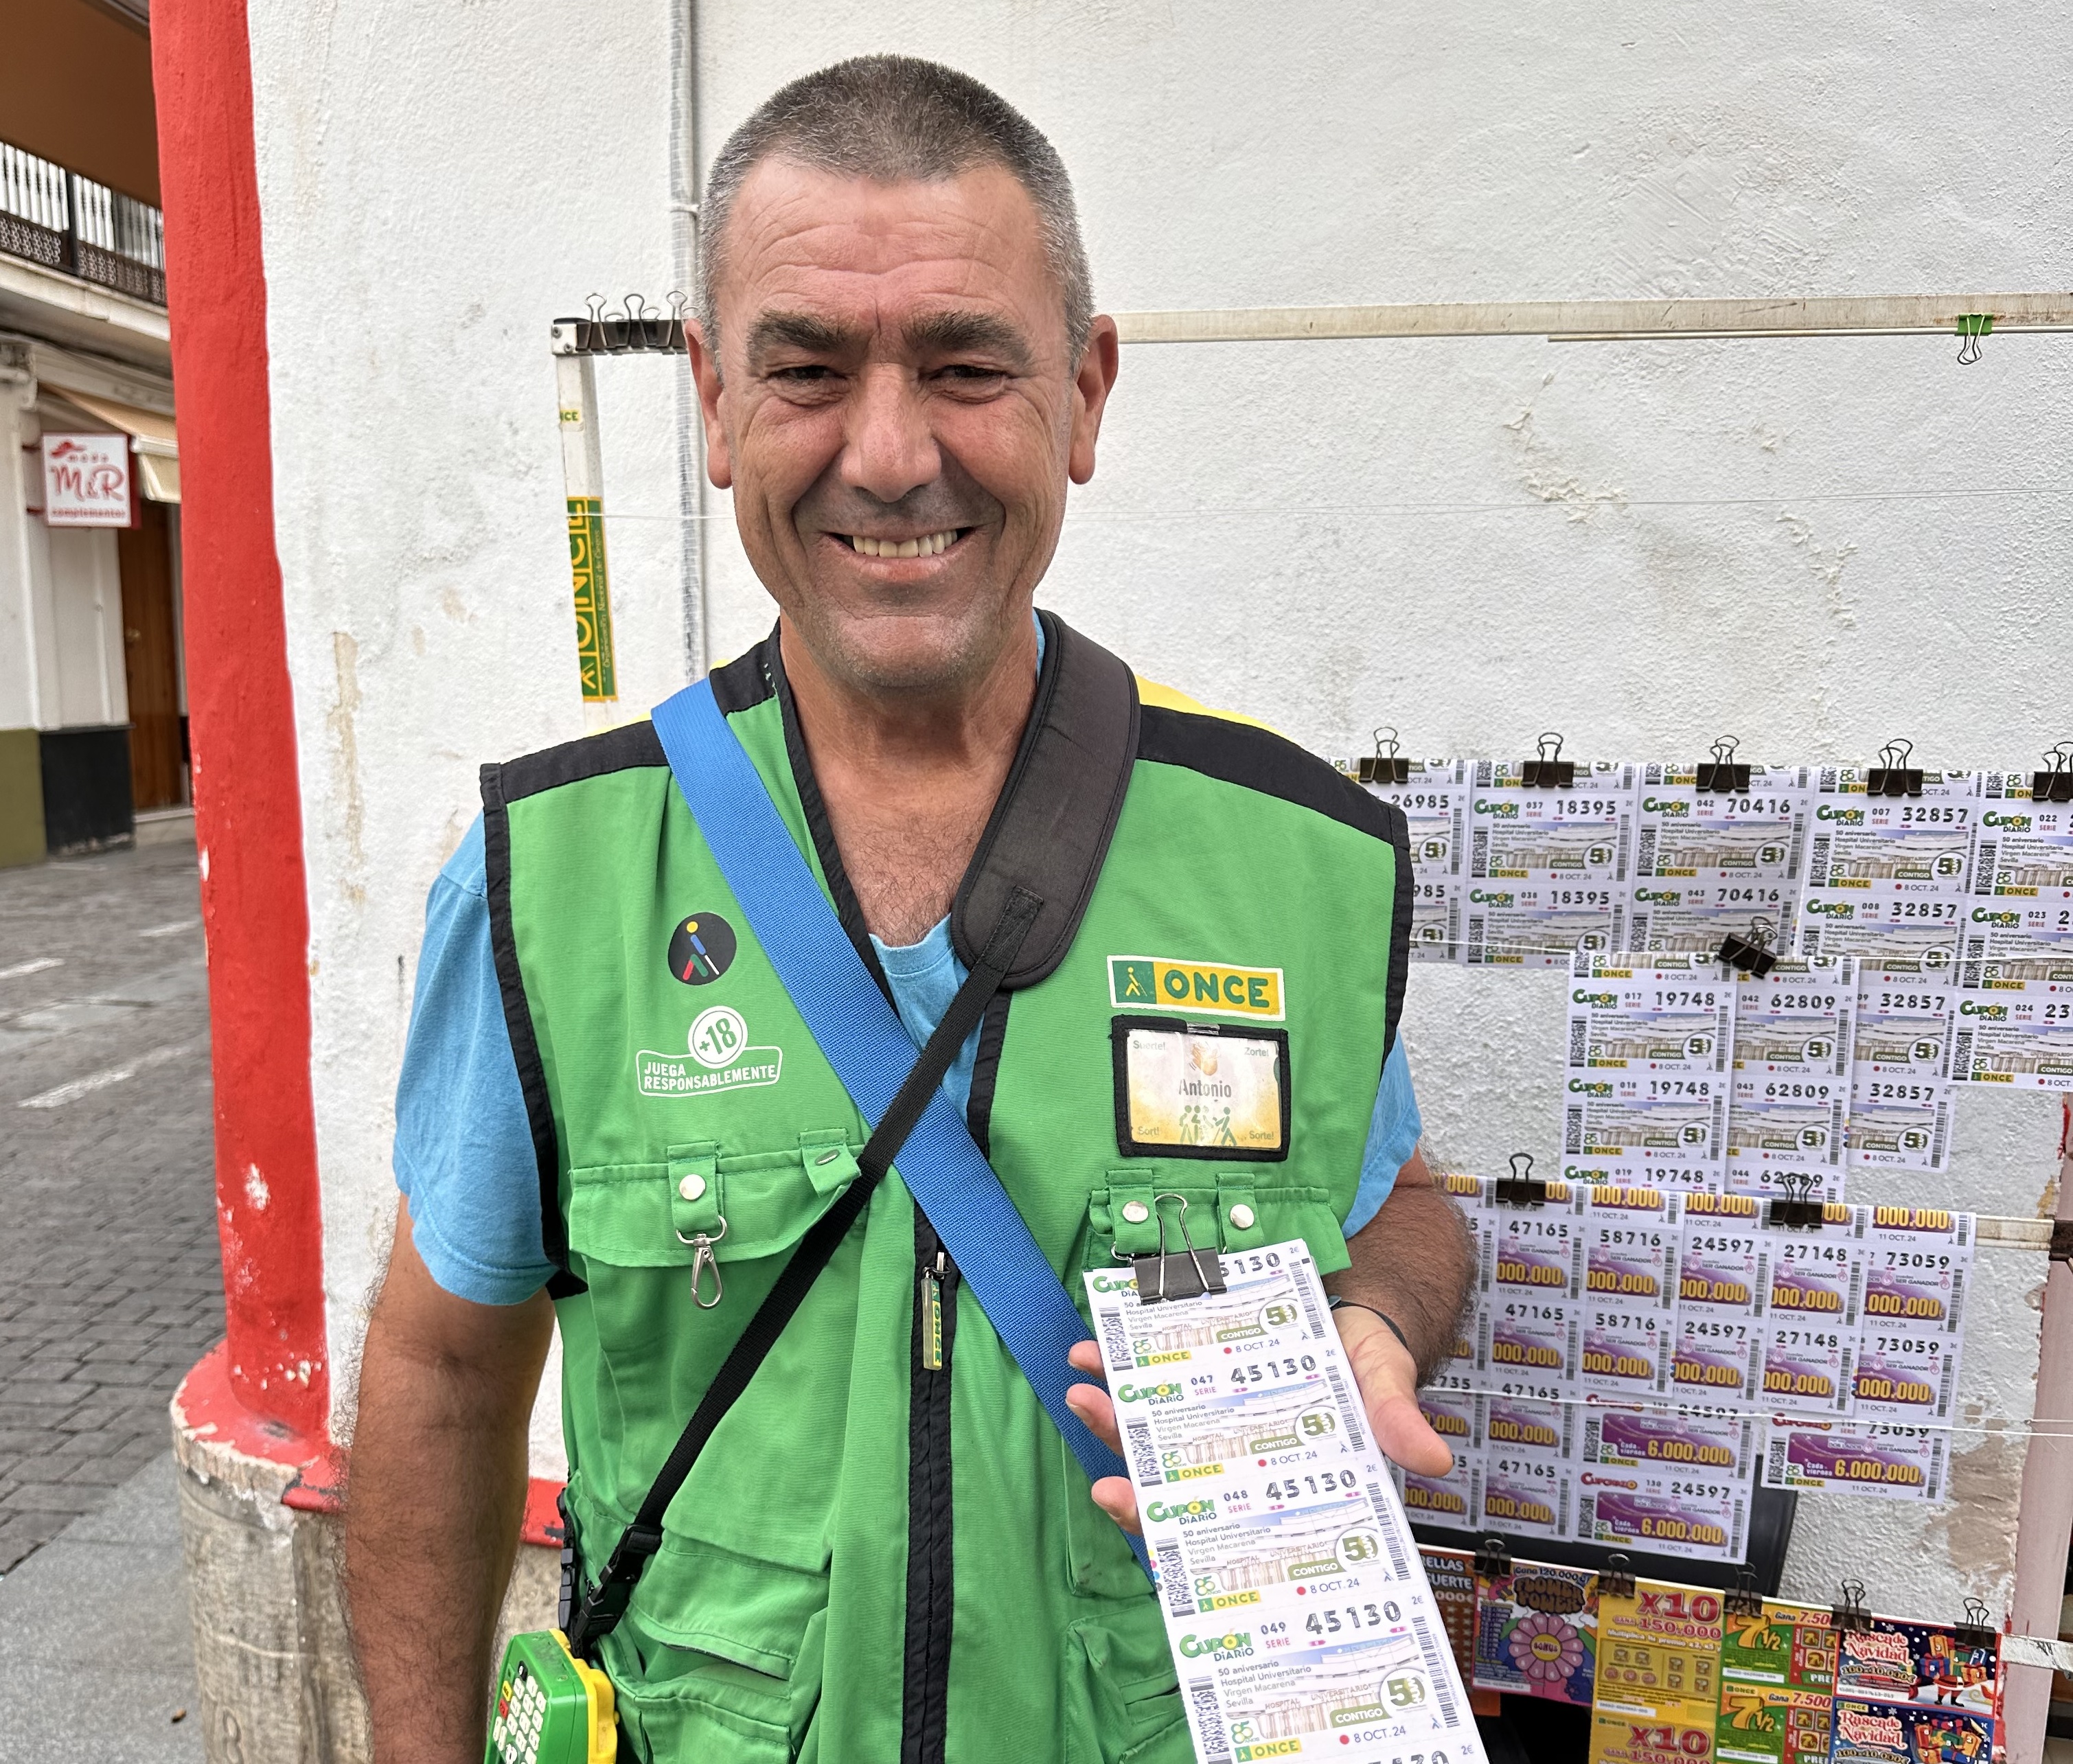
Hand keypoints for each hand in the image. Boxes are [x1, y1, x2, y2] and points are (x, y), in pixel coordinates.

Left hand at [1064, 1313, 1454, 1540]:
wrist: (1349, 1296)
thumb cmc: (1366, 1351)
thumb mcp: (1384, 1378)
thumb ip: (1395, 1416)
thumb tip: (1432, 1458)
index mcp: (1282, 1479)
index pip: (1226, 1526)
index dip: (1176, 1537)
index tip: (1137, 1514)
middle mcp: (1237, 1456)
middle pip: (1175, 1488)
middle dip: (1132, 1485)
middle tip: (1103, 1477)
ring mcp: (1210, 1413)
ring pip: (1150, 1434)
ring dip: (1110, 1418)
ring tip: (1081, 1391)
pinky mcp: (1196, 1369)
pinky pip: (1148, 1377)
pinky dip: (1117, 1366)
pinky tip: (1090, 1352)